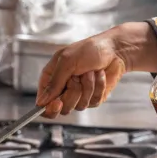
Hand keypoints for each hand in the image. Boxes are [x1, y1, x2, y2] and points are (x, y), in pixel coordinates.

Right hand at [36, 22, 156, 117]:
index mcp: (52, 78)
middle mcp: (64, 89)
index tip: (57, 103)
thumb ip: (54, 82)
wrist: (114, 50)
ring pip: (79, 106)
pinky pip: (93, 102)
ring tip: (90, 72)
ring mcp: (79, 95)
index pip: (43, 103)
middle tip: (77, 78)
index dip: (49, 108)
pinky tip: (99, 75)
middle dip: (73, 92)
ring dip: (88, 87)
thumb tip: (42, 102)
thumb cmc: (89, 49)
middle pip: (62, 108)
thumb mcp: (67, 61)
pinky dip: (98, 87)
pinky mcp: (93, 98)